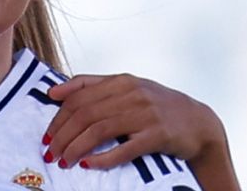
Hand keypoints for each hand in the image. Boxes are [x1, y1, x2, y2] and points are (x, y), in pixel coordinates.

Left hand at [42, 73, 222, 168]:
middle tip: (50, 152)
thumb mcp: (126, 88)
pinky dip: (102, 158)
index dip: (58, 117)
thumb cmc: (156, 106)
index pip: (78, 97)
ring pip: (99, 130)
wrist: (200, 123)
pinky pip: (123, 148)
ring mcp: (145, 114)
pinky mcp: (157, 135)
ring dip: (76, 148)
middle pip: (85, 113)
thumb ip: (92, 86)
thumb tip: (54, 92)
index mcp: (121, 81)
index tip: (46, 136)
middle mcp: (132, 93)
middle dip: (62, 135)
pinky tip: (87, 165)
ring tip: (63, 161)